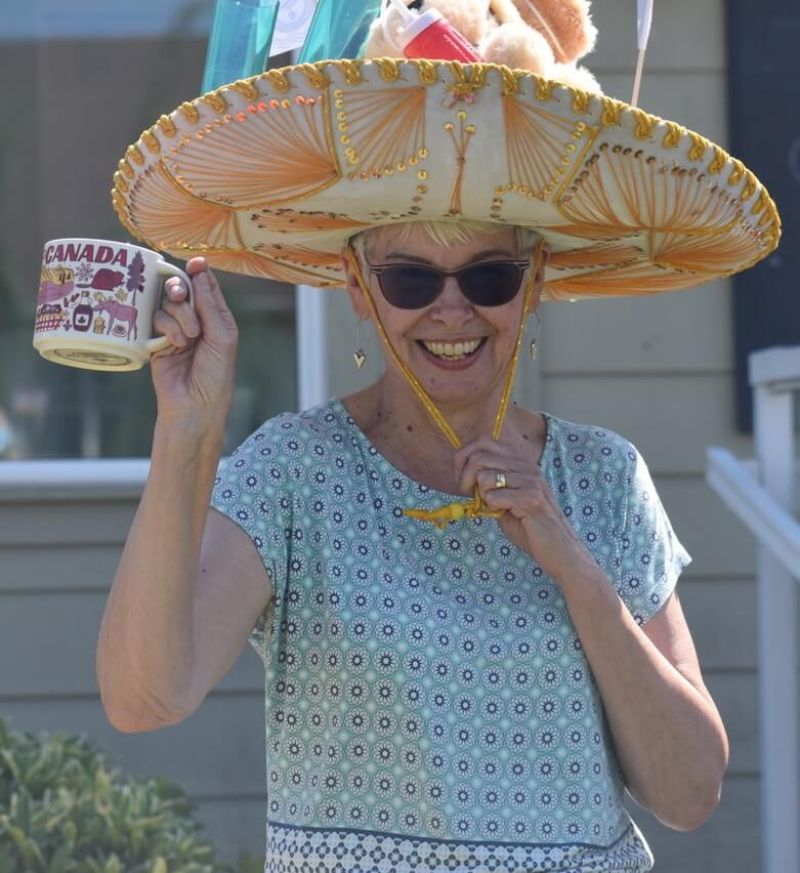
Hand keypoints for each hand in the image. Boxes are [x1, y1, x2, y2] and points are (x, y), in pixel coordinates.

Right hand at [150, 258, 238, 434]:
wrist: (195, 405)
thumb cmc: (216, 374)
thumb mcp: (221, 336)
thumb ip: (209, 304)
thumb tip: (199, 270)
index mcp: (217, 317)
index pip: (206, 287)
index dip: (199, 272)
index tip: (194, 263)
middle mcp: (196, 320)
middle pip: (182, 289)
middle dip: (181, 290)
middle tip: (181, 296)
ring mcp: (175, 330)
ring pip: (168, 303)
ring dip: (178, 316)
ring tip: (188, 338)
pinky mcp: (157, 340)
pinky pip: (155, 319)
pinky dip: (166, 327)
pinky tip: (174, 344)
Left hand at [454, 434, 594, 582]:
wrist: (559, 551)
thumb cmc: (530, 528)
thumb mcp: (504, 500)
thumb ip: (488, 485)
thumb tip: (463, 474)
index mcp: (520, 462)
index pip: (483, 442)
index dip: (464, 458)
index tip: (462, 481)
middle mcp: (526, 466)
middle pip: (479, 458)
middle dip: (465, 479)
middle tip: (472, 497)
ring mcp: (531, 480)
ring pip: (485, 476)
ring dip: (482, 496)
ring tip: (495, 508)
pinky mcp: (532, 498)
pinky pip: (495, 496)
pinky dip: (493, 507)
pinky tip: (506, 514)